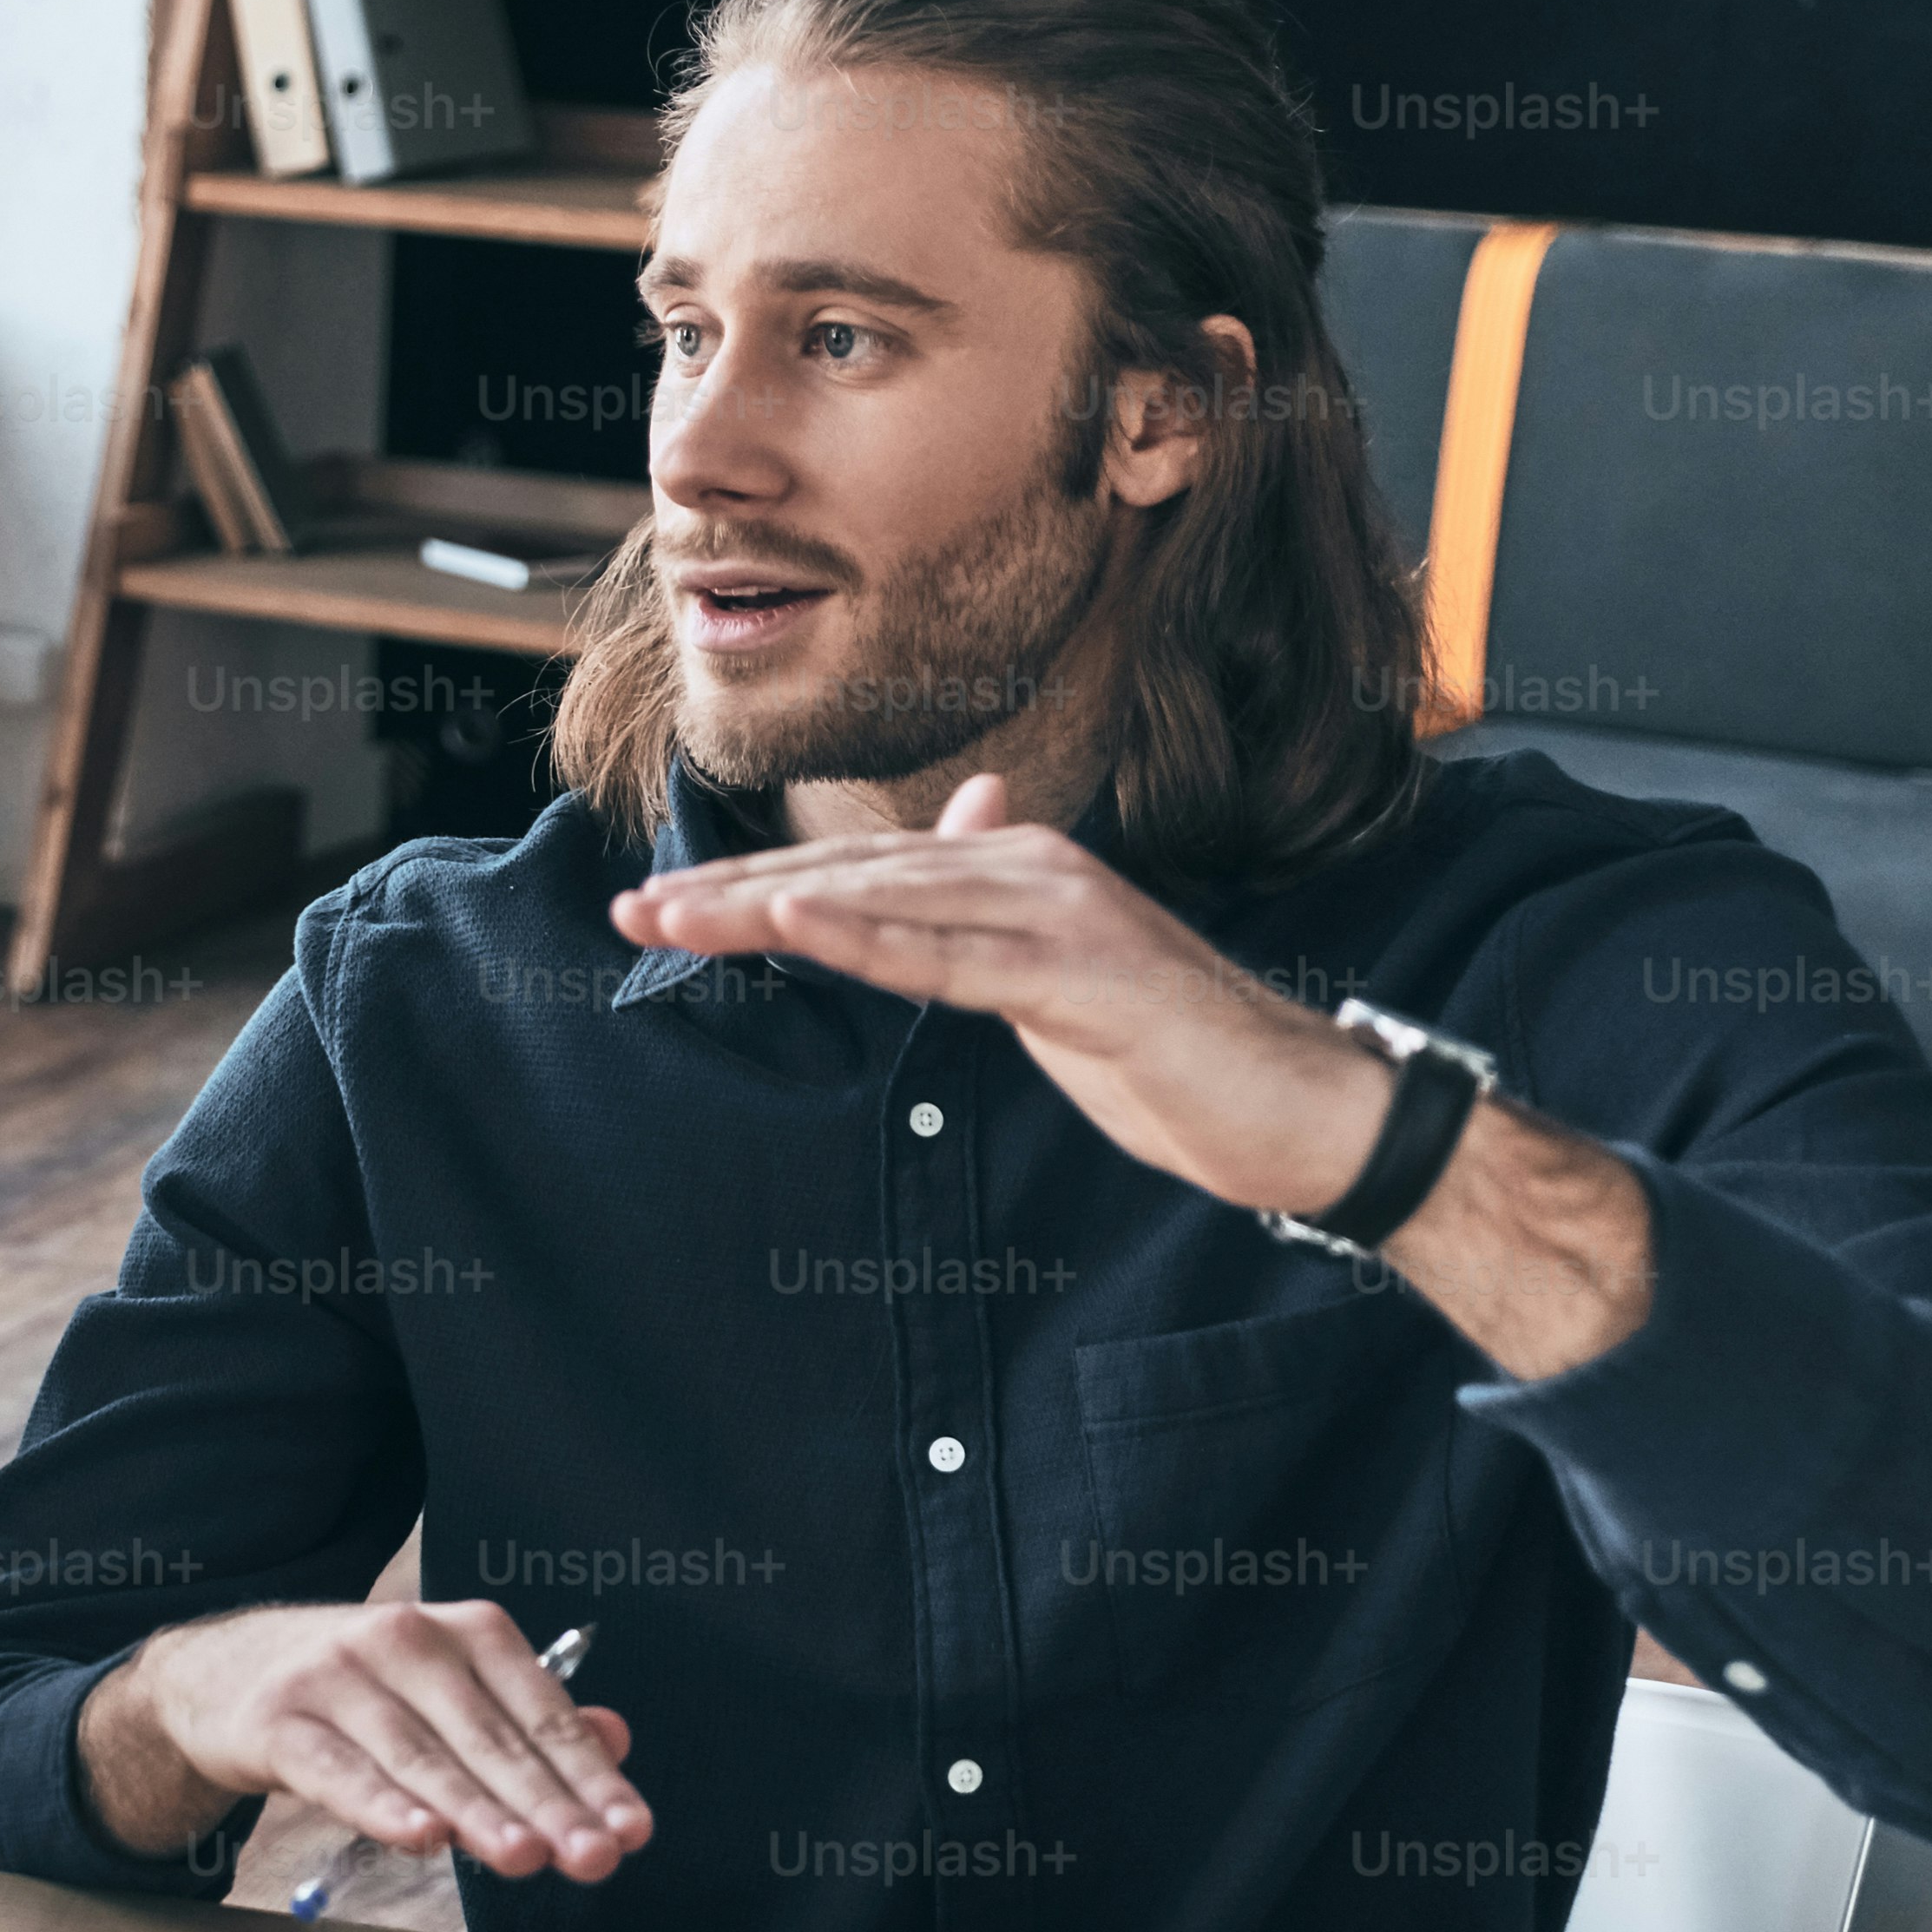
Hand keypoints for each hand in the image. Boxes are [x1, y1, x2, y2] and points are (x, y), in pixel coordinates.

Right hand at [89, 1597, 647, 1883]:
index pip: (540, 1712)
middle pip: (487, 1736)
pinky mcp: (278, 1720)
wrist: (224, 1671)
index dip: (590, 1775)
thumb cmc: (359, 1692)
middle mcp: (404, 1639)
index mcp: (462, 1632)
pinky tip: (421, 1837)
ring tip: (525, 1856)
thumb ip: (528, 1721)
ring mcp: (336, 1676)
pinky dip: (381, 1805)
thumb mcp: (448, 1693)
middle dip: (546, 1803)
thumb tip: (616, 1739)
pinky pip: (337, 1770)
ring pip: (420, 1755)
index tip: (630, 1831)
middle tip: (592, 1857)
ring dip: (476, 1810)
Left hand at [607, 773, 1395, 1213]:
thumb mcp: (1058, 979)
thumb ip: (995, 919)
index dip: (750, 889)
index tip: (655, 908)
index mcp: (1017, 870)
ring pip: (886, 905)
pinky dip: (869, 940)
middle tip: (628, 913)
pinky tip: (794, 925)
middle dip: (731, 896)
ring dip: (768, 911)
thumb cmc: (1173, 1054)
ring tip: (674, 919)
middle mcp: (1033, 870)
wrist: (1303, 1110)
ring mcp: (1063, 915)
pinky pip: (956, 958)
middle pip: (851, 879)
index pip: (857, 876)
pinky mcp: (1088, 976)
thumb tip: (963, 822)